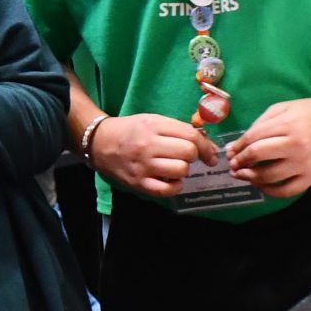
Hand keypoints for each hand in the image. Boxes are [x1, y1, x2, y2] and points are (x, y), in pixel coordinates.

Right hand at [89, 113, 215, 197]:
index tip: (210, 154)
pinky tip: (171, 180)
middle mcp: (148, 145)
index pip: (190, 135)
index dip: (206, 146)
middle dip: (194, 156)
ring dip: (183, 170)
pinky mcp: (138, 183)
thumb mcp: (152, 120)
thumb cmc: (130, 130)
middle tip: (187, 157)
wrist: (99, 143)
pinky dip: (175, 186)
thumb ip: (177, 129)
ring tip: (175, 166)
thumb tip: (206, 144)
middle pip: (188, 153)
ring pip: (181, 170)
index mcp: (154, 126)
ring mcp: (143, 166)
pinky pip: (167, 190)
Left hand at [227, 94, 310, 200]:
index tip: (229, 151)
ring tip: (242, 174)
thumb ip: (260, 124)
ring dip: (250, 177)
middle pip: (258, 156)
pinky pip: (286, 191)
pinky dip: (269, 191)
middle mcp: (296, 145)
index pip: (254, 138)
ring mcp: (305, 164)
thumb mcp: (284, 108)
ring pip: (269, 176)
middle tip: (232, 164)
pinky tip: (260, 185)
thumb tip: (236, 145)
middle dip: (240, 161)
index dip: (237, 146)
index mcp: (288, 125)